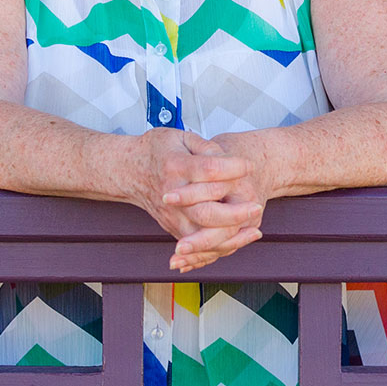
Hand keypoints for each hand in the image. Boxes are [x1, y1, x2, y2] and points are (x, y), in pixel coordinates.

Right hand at [127, 129, 264, 272]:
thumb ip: (205, 146)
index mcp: (175, 166)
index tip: (249, 165)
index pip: (209, 170)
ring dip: (231, 237)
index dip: (233, 168)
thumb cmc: (157, 150)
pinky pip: (197, 247)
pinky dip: (219, 248)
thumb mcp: (180, 137)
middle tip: (256, 206)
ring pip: (202, 236)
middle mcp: (172, 195)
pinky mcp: (173, 228)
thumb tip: (229, 159)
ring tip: (253, 231)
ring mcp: (172, 216)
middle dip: (235, 213)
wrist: (130, 170)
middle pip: (206, 212)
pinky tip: (239, 241)